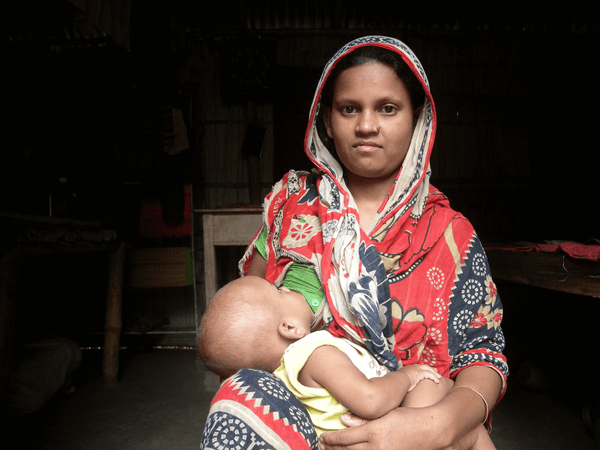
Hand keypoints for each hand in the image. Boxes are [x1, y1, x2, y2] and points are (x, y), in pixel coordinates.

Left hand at [319, 406, 443, 449]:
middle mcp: (376, 446)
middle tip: (322, 446)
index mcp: (373, 431)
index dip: (331, 439)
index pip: (345, 438)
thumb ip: (362, 419)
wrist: (429, 431)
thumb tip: (343, 418)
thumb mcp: (384, 415)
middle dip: (332, 449)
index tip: (323, 437)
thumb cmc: (406, 419)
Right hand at [401, 364, 440, 390]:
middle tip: (436, 371)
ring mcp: (417, 369)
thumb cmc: (397, 383)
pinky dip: (434, 377)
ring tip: (439, 378)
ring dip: (434, 373)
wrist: (397, 381)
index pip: (418, 367)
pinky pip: (430, 374)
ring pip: (428, 369)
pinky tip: (437, 381)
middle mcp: (413, 367)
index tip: (428, 371)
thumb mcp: (401, 381)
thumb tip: (403, 386)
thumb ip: (404, 382)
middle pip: (424, 366)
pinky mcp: (420, 373)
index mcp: (409, 369)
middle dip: (431, 368)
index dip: (424, 368)